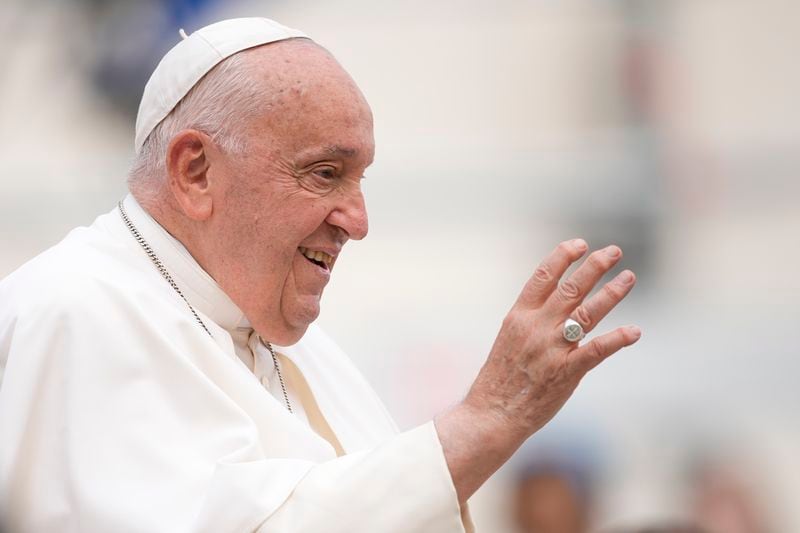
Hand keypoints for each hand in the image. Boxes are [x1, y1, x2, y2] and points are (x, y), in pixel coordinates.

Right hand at [466, 238, 640, 437]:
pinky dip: (617, 339)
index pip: (543, 276)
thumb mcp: (509, 338)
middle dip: (595, 266)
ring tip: (628, 277)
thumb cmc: (500, 378)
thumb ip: (532, 319)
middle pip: (571, 288)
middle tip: (614, 252)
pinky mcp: (567, 372)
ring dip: (612, 293)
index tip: (581, 244)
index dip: (563, 256)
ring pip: (588, 312)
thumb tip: (555, 301)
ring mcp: (552, 349)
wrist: (492, 413)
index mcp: (519, 316)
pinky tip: (634, 331)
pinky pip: (597, 351)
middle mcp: (536, 327)